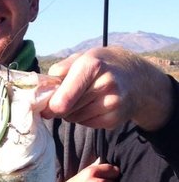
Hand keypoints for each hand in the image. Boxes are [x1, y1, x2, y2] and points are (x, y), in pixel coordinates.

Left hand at [43, 47, 173, 130]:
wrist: (137, 78)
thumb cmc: (103, 65)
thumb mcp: (83, 57)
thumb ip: (61, 69)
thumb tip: (44, 88)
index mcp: (92, 66)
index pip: (64, 99)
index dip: (50, 106)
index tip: (46, 107)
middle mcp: (105, 85)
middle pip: (66, 110)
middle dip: (60, 107)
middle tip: (65, 98)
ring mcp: (112, 104)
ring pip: (74, 118)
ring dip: (72, 112)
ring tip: (84, 98)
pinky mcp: (114, 119)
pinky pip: (86, 124)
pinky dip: (84, 117)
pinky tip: (93, 105)